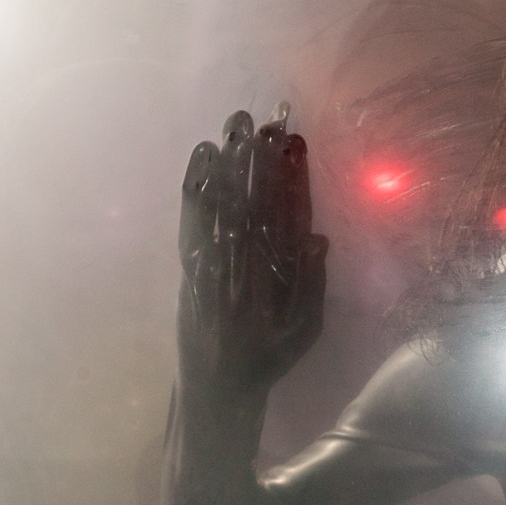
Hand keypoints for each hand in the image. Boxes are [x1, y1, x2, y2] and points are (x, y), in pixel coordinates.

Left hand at [177, 107, 327, 394]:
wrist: (216, 387)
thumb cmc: (269, 358)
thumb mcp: (306, 329)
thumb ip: (312, 283)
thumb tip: (317, 236)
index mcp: (272, 275)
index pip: (283, 212)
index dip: (289, 174)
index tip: (293, 141)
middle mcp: (239, 263)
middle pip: (248, 198)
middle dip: (255, 155)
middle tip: (262, 117)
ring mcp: (209, 261)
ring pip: (218, 201)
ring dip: (226, 160)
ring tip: (233, 124)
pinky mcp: (188, 263)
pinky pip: (191, 216)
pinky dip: (196, 183)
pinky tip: (201, 156)